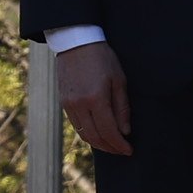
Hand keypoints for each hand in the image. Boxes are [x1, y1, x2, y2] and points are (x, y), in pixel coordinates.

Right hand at [52, 42, 132, 157]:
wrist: (76, 42)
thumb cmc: (102, 58)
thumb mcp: (119, 80)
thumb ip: (122, 108)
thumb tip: (125, 132)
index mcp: (96, 98)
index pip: (109, 131)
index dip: (119, 145)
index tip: (129, 150)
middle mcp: (79, 105)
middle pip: (95, 137)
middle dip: (110, 148)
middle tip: (121, 151)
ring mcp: (68, 105)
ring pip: (84, 134)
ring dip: (98, 143)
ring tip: (111, 145)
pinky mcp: (63, 102)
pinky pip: (76, 125)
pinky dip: (88, 133)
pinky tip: (98, 132)